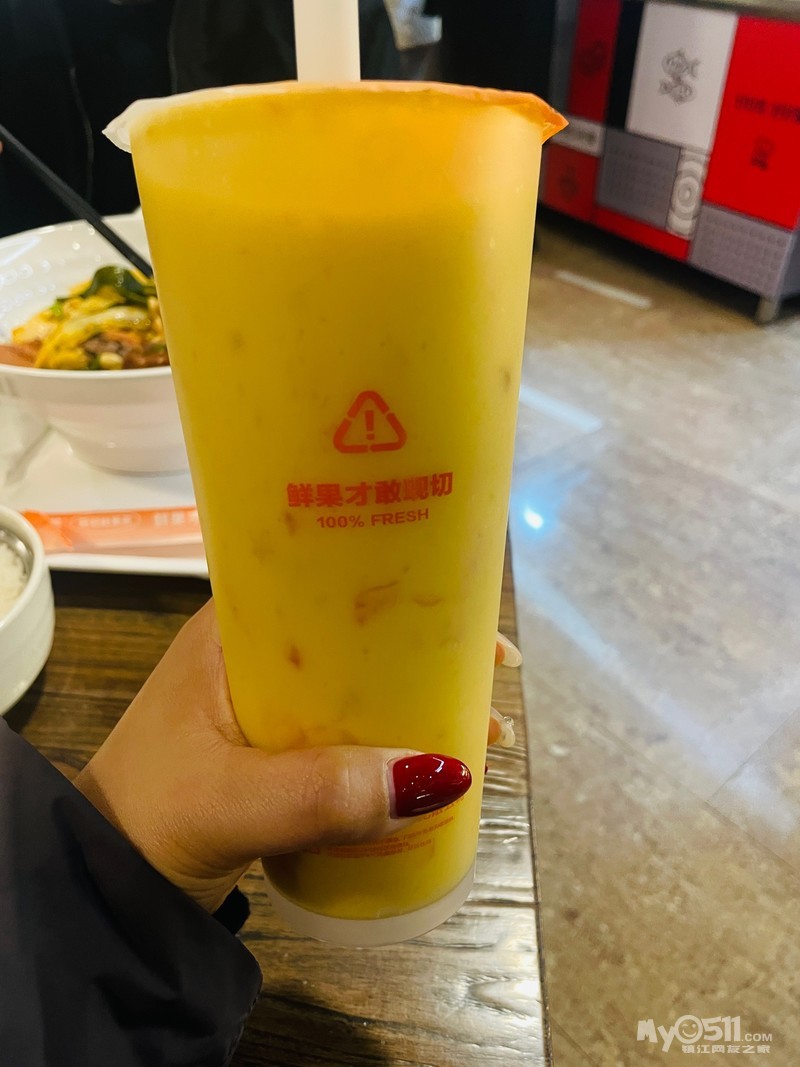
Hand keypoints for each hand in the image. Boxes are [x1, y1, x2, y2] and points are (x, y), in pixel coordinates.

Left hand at [75, 601, 520, 912]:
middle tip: (495, 677)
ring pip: (361, 686)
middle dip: (429, 652)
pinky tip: (431, 769)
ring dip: (419, 702)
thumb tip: (439, 775)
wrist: (98, 885)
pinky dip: (394, 744)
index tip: (469, 613)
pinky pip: (350, 733)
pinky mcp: (276, 751)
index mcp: (236, 631)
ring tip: (484, 728)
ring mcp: (268, 704)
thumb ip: (318, 793)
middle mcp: (258, 654)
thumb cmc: (147, 819)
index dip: (402, 587)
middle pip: (359, 635)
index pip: (328, 579)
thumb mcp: (229, 801)